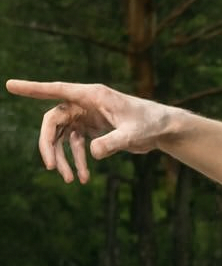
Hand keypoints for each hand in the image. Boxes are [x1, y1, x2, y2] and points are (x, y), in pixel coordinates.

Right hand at [5, 79, 175, 183]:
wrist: (163, 129)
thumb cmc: (150, 124)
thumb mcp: (133, 134)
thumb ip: (113, 143)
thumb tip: (92, 154)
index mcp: (91, 95)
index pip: (55, 90)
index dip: (32, 89)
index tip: (10, 85)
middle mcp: (85, 103)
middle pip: (54, 121)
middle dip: (49, 145)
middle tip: (51, 167)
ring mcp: (88, 117)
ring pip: (63, 136)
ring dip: (64, 158)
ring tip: (71, 179)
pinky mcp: (93, 129)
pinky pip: (77, 145)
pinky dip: (78, 161)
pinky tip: (83, 178)